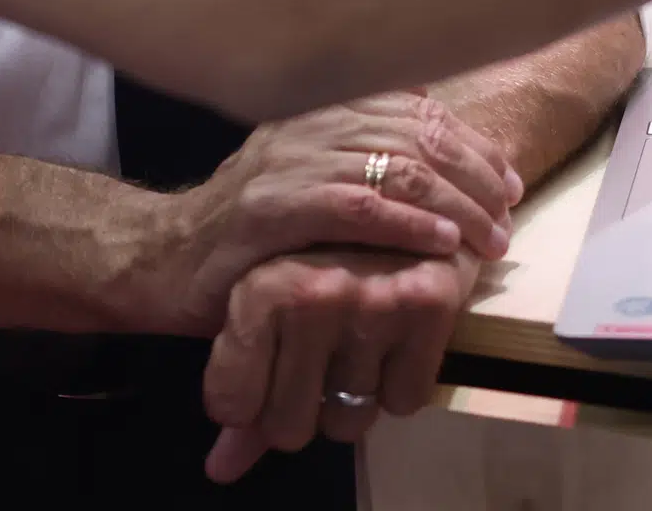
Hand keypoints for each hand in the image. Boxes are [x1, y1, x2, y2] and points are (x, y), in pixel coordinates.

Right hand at [138, 92, 517, 334]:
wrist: (167, 258)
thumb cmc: (250, 226)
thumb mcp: (308, 172)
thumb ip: (363, 144)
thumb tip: (433, 118)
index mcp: (320, 107)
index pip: (416, 107)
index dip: (471, 142)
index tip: (509, 181)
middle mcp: (306, 123)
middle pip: (415, 133)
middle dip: (474, 175)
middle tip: (508, 216)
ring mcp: (286, 163)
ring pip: (396, 168)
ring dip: (455, 205)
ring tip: (489, 238)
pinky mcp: (271, 210)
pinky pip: (356, 208)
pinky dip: (408, 224)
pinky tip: (440, 244)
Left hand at [199, 245, 483, 481]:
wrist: (382, 181)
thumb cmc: (303, 251)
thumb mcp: (253, 302)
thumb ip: (241, 389)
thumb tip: (220, 469)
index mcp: (261, 289)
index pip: (234, 404)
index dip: (242, 409)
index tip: (248, 392)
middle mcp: (314, 294)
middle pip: (288, 428)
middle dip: (295, 413)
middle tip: (307, 371)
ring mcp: (374, 299)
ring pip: (349, 421)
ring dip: (350, 400)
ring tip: (351, 348)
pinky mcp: (431, 301)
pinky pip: (405, 400)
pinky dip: (400, 382)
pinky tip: (393, 337)